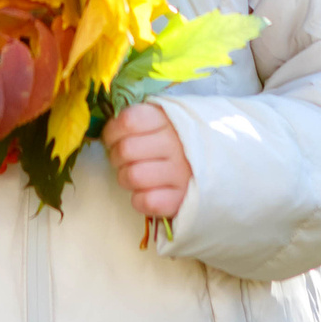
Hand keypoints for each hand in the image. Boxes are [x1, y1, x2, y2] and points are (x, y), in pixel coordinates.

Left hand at [103, 102, 192, 220]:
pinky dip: (139, 200)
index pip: (127, 121)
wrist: (215, 167)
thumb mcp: (159, 120)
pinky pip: (145, 202)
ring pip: (132, 176)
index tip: (114, 138)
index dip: (112, 132)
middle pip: (125, 150)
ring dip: (126, 178)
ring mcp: (180, 173)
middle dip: (116, 157)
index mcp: (167, 120)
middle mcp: (176, 144)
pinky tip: (146, 192)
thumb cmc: (174, 141)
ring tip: (135, 175)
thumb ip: (134, 119)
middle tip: (124, 160)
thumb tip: (105, 129)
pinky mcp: (181, 199)